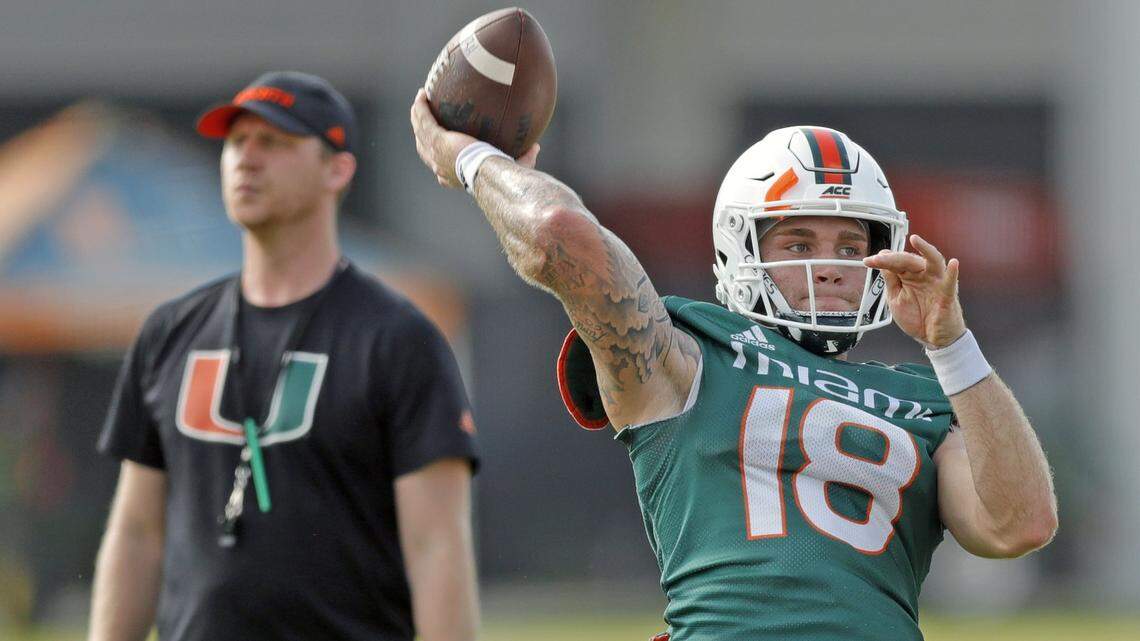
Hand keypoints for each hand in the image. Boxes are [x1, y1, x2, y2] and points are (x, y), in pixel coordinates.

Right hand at [409, 88, 539, 188]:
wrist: (490, 174)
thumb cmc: (501, 176)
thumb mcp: (512, 167)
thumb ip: (522, 158)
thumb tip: (535, 147)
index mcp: (451, 176)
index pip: (439, 165)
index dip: (436, 154)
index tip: (440, 144)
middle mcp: (438, 166)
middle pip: (423, 147)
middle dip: (422, 133)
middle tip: (424, 119)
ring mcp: (434, 153)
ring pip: (420, 131)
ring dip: (417, 116)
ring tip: (419, 101)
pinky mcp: (436, 140)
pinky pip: (423, 119)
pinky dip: (421, 107)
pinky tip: (422, 93)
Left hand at [863, 234, 966, 348]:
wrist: (932, 338)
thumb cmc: (917, 317)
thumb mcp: (896, 298)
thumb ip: (890, 280)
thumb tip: (881, 259)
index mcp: (910, 276)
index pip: (896, 263)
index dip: (882, 261)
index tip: (867, 261)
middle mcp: (924, 275)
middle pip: (910, 260)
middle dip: (893, 258)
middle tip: (878, 259)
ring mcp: (937, 283)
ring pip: (934, 261)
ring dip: (925, 250)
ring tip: (916, 240)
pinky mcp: (947, 295)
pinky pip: (950, 283)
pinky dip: (952, 273)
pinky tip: (953, 264)